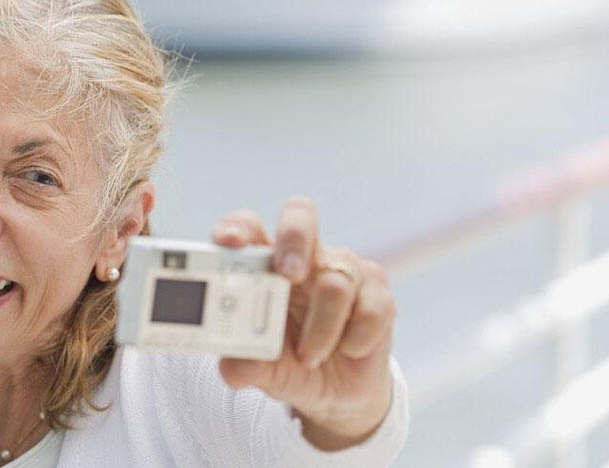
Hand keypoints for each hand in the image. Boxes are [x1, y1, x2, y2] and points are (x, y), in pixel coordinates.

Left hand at [210, 197, 395, 450]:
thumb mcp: (263, 370)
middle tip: (289, 275)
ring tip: (309, 358)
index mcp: (266, 265)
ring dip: (321, 329)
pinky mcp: (378, 294)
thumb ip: (244, 364)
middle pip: (300, 216)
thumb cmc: (289, 364)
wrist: (335, 392)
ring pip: (335, 282)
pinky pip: (371, 308)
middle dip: (294, 240)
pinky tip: (349, 351)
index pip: (249, 227)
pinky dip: (355, 338)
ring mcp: (344, 270)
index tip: (230, 241)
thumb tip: (233, 366)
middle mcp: (305, 257)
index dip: (237, 227)